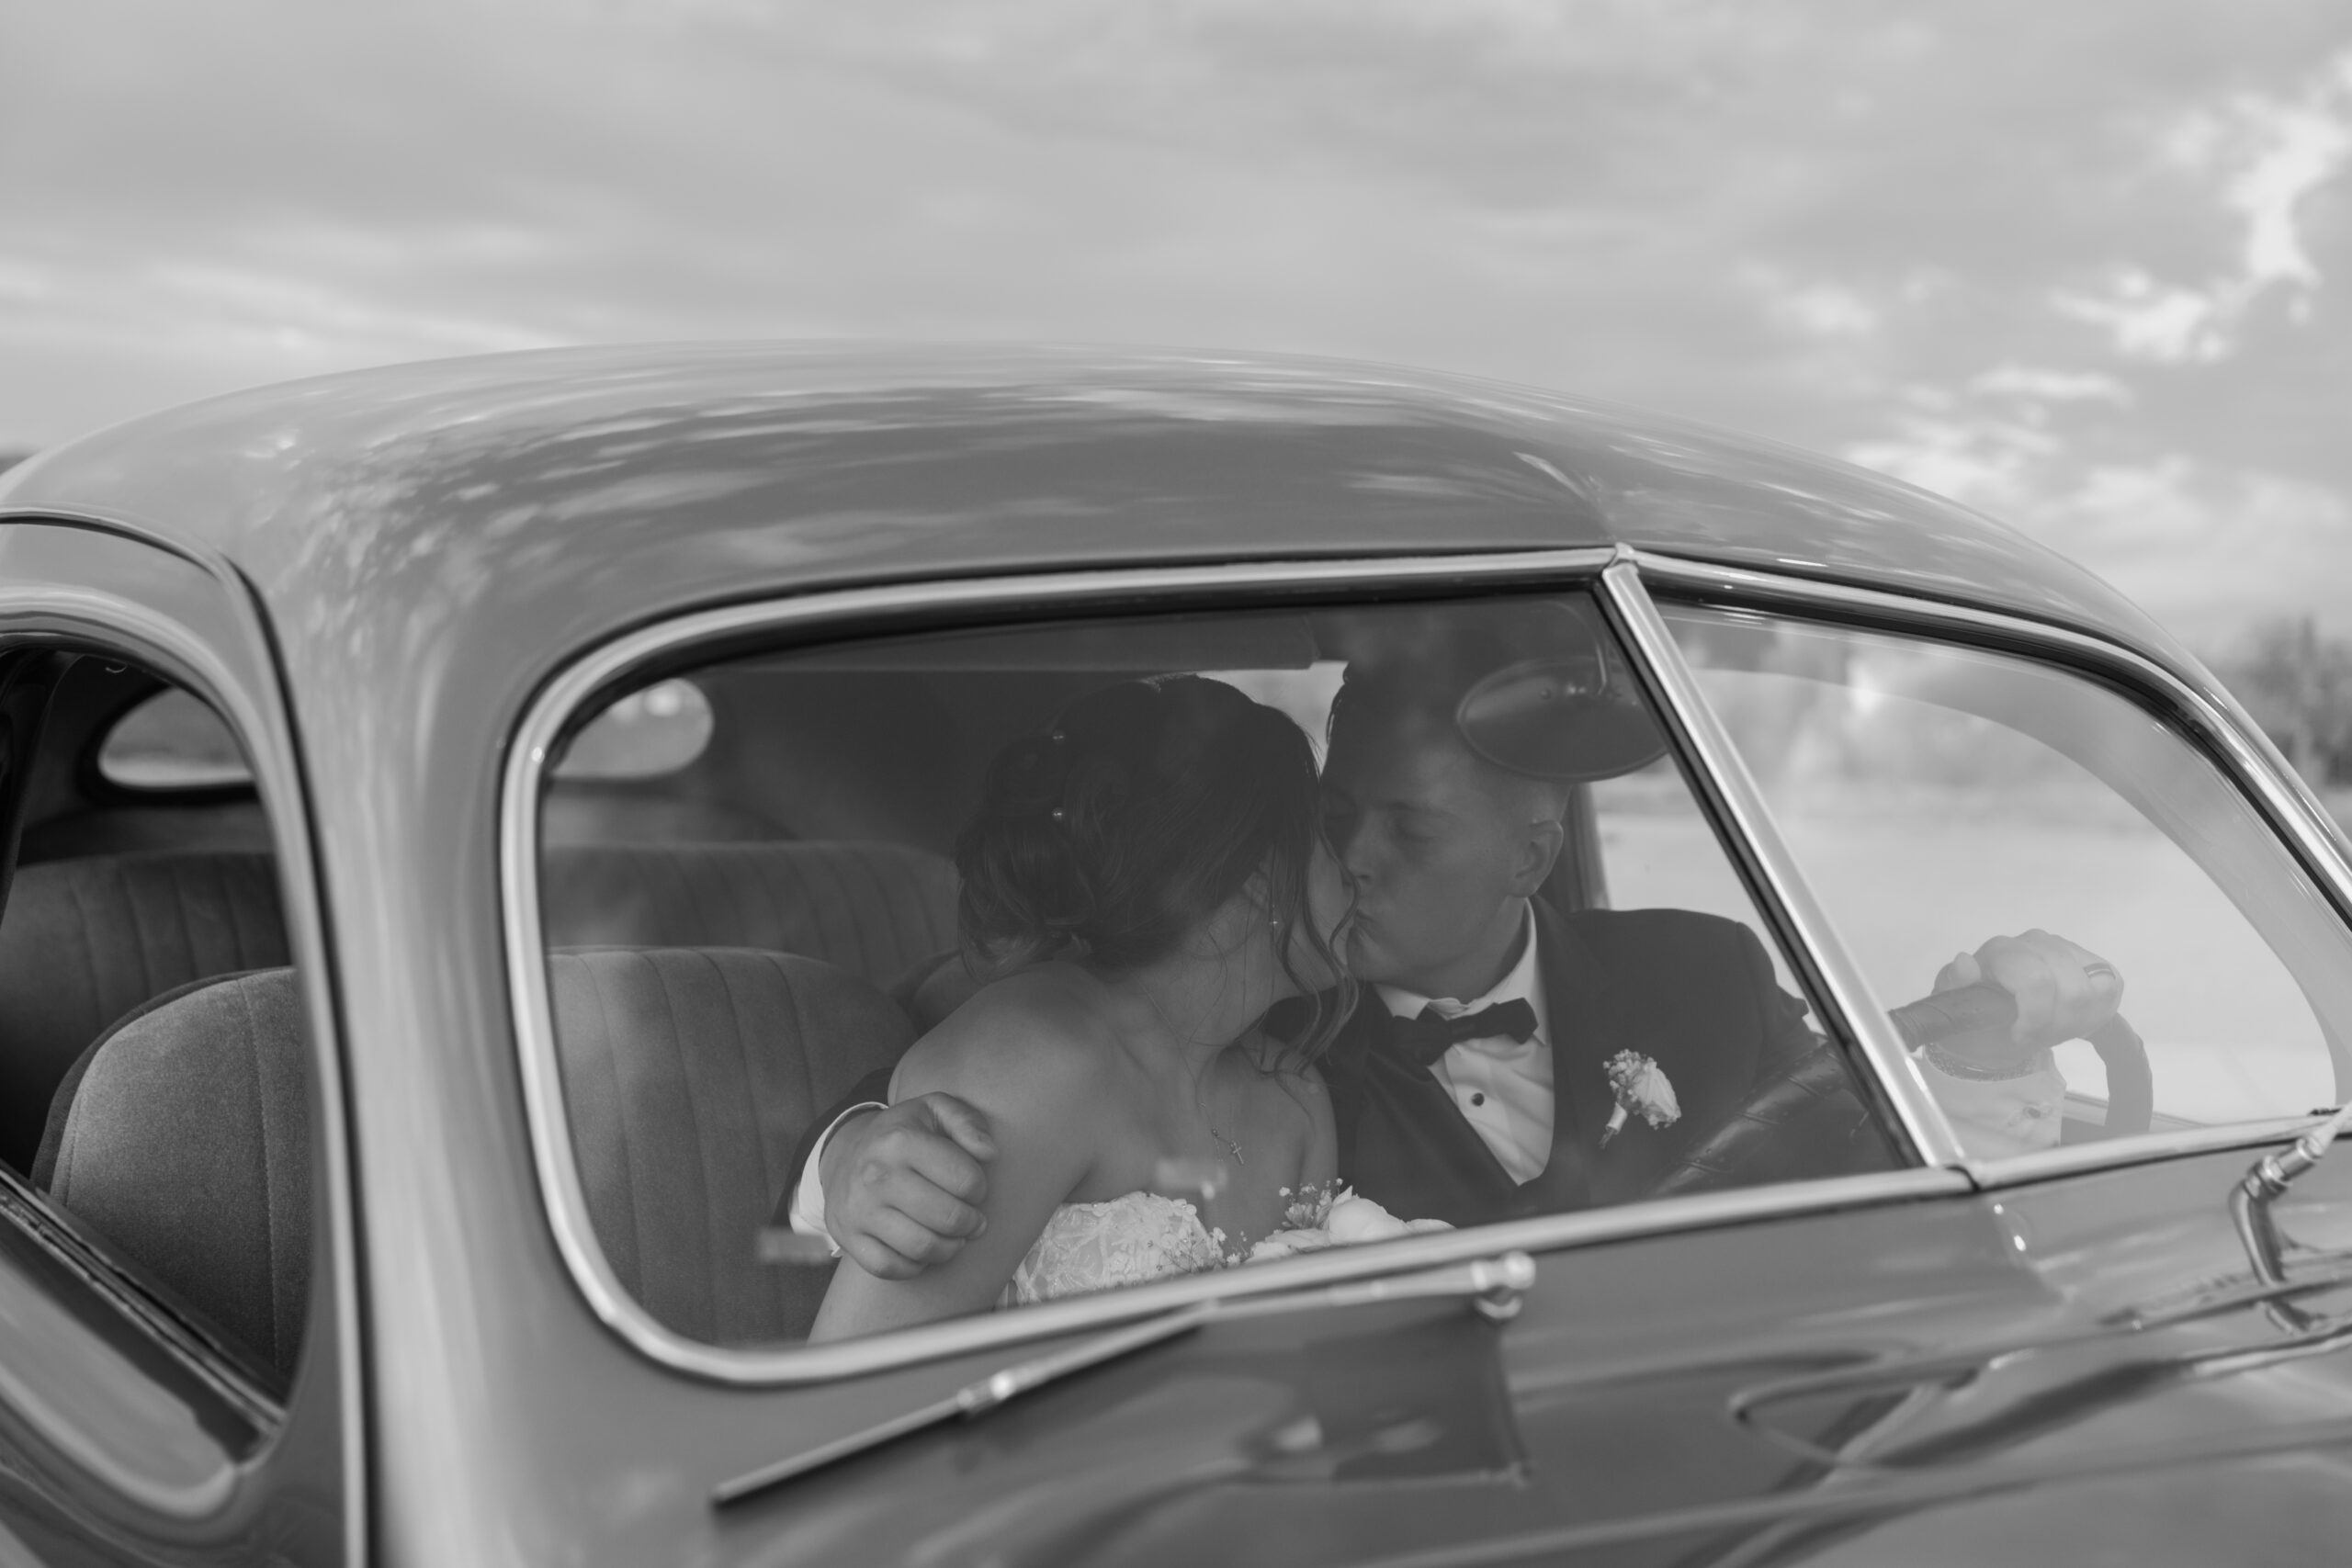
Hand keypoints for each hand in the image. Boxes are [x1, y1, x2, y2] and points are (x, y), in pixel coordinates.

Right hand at [820, 1093, 996, 1280]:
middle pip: (948, 1218)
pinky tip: (923, 1251)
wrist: (844, 1156)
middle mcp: (877, 1176)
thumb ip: (968, 1121)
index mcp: (901, 1140)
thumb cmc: (901, 1135)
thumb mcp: (934, 1109)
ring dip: (949, 1248)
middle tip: (973, 1220)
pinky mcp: (848, 1237)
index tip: (973, 1188)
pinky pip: (890, 1267)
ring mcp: (860, 1209)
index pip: (965, 1180)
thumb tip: (989, 1153)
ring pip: (922, 1247)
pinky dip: (914, 1266)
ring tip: (954, 1237)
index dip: (980, 1188)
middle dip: (971, 1223)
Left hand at [1931, 929, 2123, 1069]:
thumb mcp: (1959, 1010)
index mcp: (2000, 950)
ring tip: (2052, 1026)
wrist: (2002, 1023)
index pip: (2036, 981)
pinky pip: (2110, 988)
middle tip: (2036, 1034)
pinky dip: (2096, 1013)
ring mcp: (2067, 949)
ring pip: (2093, 991)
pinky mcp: (2094, 962)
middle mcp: (2036, 941)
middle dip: (2055, 1025)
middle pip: (2070, 991)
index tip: (2019, 1036)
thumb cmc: (1981, 1017)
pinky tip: (2073, 1018)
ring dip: (2075, 1021)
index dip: (2035, 1018)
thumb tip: (1964, 963)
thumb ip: (1955, 986)